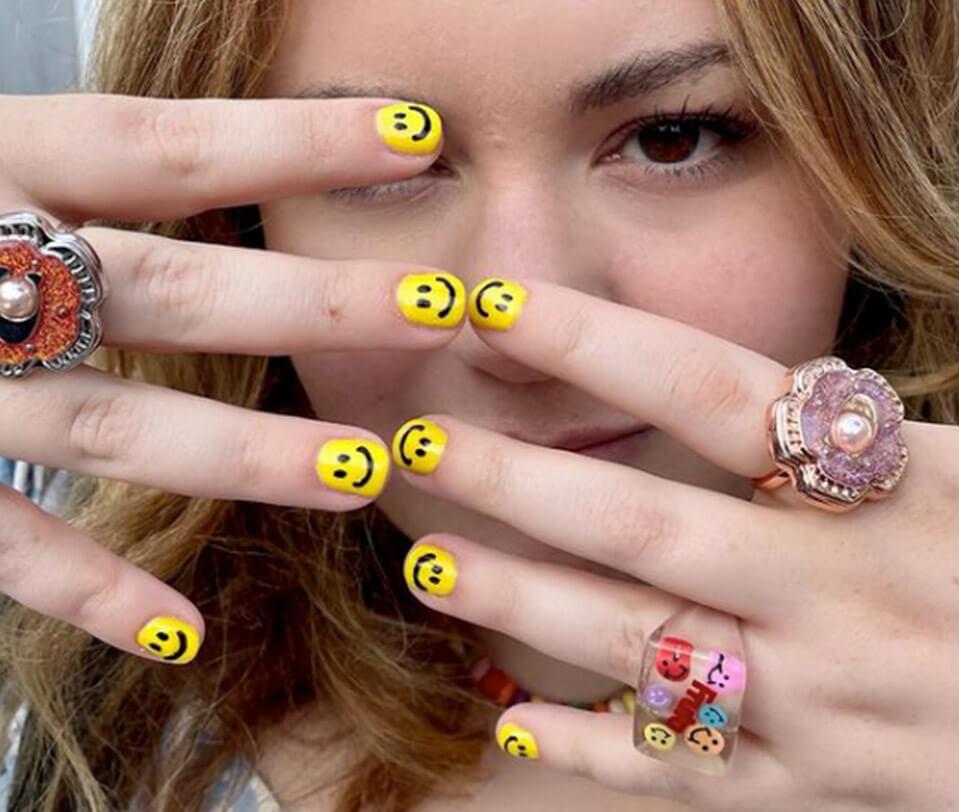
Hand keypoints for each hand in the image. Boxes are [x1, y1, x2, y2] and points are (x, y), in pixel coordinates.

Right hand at [0, 93, 460, 664]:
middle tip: (439, 312)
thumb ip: (87, 174)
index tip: (418, 135)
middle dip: (311, 302)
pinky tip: (183, 633)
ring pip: (104, 425)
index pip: (164, 145)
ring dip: (239, 457)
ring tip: (361, 473)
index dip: (293, 141)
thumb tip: (235, 176)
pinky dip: (86, 591)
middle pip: (167, 288)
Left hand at [393, 156, 958, 809]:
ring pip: (646, 650)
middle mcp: (842, 595)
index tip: (500, 304)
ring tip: (426, 562)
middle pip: (649, 529)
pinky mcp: (821, 791)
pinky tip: (510, 725)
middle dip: (519, 484)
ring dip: (524, 606)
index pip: (726, 396)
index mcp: (904, 492)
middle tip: (413, 442)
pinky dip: (594, 754)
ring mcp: (825, 703)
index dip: (604, 344)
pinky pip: (688, 775)